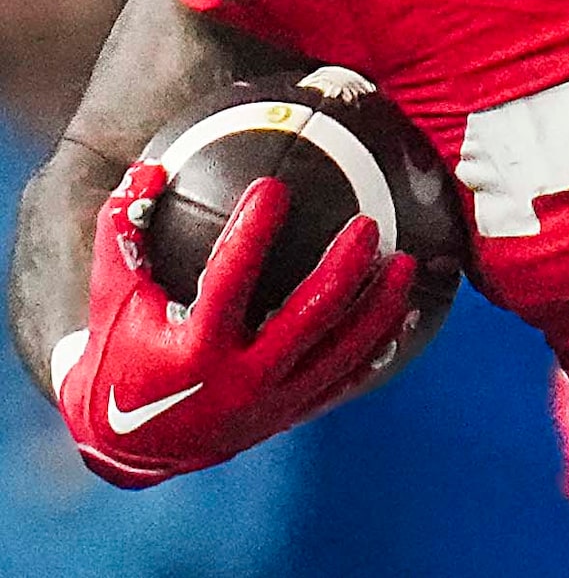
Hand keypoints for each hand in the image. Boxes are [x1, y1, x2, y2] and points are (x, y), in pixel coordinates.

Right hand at [57, 162, 416, 487]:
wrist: (129, 447)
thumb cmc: (119, 355)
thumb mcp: (112, 298)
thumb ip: (123, 235)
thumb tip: (144, 170)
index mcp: (196, 348)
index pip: (230, 280)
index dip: (252, 233)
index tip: (273, 186)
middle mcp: (241, 380)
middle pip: (308, 317)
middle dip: (343, 268)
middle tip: (368, 225)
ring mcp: (273, 402)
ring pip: (343, 350)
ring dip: (379, 305)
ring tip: (405, 260)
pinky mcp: (292, 414)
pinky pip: (347, 379)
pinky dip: (380, 345)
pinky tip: (407, 312)